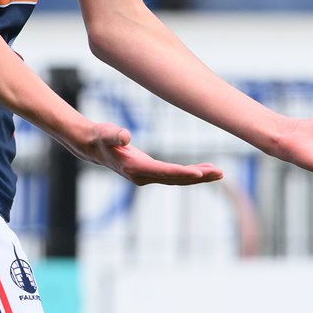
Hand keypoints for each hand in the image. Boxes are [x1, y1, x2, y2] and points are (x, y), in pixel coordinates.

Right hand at [73, 122, 223, 186]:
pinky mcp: (150, 172)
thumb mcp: (106, 133)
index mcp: (135, 168)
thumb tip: (126, 136)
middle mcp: (142, 176)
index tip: (200, 173)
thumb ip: (115, 135)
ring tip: (219, 172)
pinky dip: (189, 173)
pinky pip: (173, 175)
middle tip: (220, 173)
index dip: (183, 173)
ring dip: (198, 176)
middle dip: (198, 176)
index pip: (164, 172)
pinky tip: (203, 170)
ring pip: (177, 179)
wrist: (92, 147)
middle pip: (175, 179)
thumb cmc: (100, 137)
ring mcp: (147, 176)